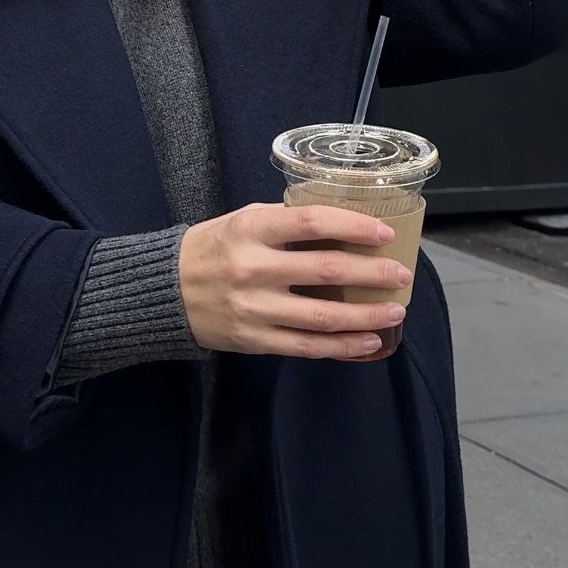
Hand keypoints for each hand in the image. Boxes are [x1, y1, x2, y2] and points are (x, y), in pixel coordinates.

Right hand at [178, 203, 412, 360]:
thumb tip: (343, 225)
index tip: (383, 232)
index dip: (353, 226)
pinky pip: (307, 346)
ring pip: (323, 316)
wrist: (165, 291)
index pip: (312, 222)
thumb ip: (285, 222)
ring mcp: (255, 308)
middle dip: (372, 273)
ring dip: (366, 315)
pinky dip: (342, 346)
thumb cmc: (213, 248)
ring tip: (395, 311)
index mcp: (252, 229)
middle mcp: (254, 268)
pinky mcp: (255, 340)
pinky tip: (368, 342)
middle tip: (401, 274)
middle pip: (327, 271)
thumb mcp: (243, 220)